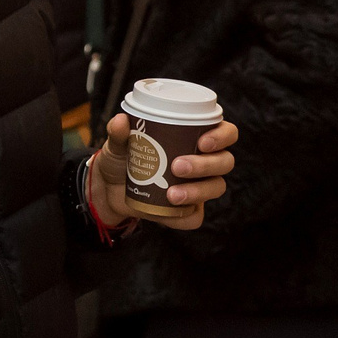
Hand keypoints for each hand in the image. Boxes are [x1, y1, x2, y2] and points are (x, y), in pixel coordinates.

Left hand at [88, 115, 237, 229]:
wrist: (110, 190)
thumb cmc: (123, 158)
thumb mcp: (118, 144)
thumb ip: (119, 133)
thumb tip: (120, 121)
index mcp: (198, 137)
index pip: (227, 133)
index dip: (222, 136)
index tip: (202, 142)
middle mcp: (206, 162)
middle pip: (225, 162)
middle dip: (205, 165)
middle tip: (178, 166)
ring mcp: (200, 187)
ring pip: (216, 188)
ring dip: (198, 191)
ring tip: (172, 194)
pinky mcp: (189, 211)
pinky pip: (196, 217)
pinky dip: (183, 216)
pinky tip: (168, 211)